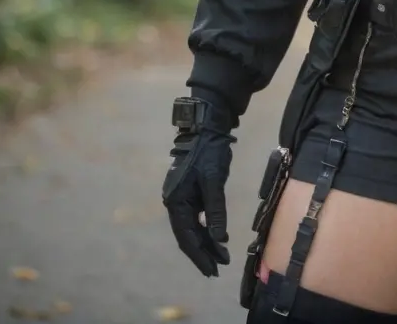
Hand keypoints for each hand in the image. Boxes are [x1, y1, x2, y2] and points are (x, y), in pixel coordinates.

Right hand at [162, 99, 235, 276]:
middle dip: (203, 253)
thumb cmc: (209, 152)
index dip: (199, 255)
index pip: (187, 237)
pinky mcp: (191, 192)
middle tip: (218, 269)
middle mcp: (175, 202)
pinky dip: (208, 227)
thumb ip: (215, 210)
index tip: (211, 270)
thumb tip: (219, 238)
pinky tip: (218, 236)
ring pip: (193, 227)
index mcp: (176, 201)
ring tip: (221, 257)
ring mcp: (183, 197)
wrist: (207, 127)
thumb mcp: (213, 180)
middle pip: (188, 235)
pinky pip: (198, 217)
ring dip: (207, 242)